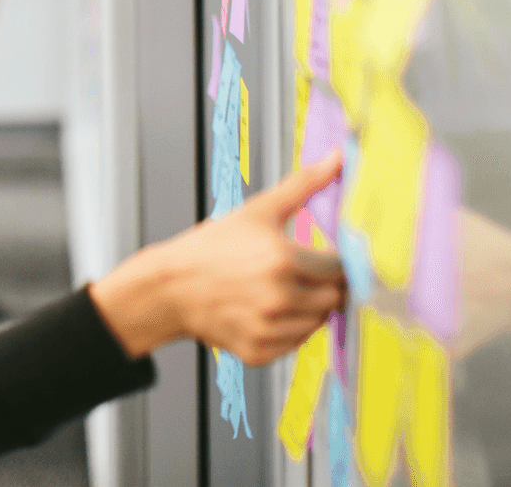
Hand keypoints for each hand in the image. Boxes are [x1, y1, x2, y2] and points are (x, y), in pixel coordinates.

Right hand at [90, 151, 345, 363]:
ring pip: (317, 323)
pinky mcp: (261, 352)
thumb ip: (304, 185)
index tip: (322, 258)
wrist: (170, 287)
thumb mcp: (257, 210)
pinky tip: (266, 310)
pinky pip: (296, 343)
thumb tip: (338, 159)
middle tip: (299, 274)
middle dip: (323, 286)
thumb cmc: (212, 247)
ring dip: (308, 308)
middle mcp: (280, 298)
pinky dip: (288, 329)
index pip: (341, 268)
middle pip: (334, 298)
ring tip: (278, 290)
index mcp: (284, 260)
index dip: (334, 261)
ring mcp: (269, 329)